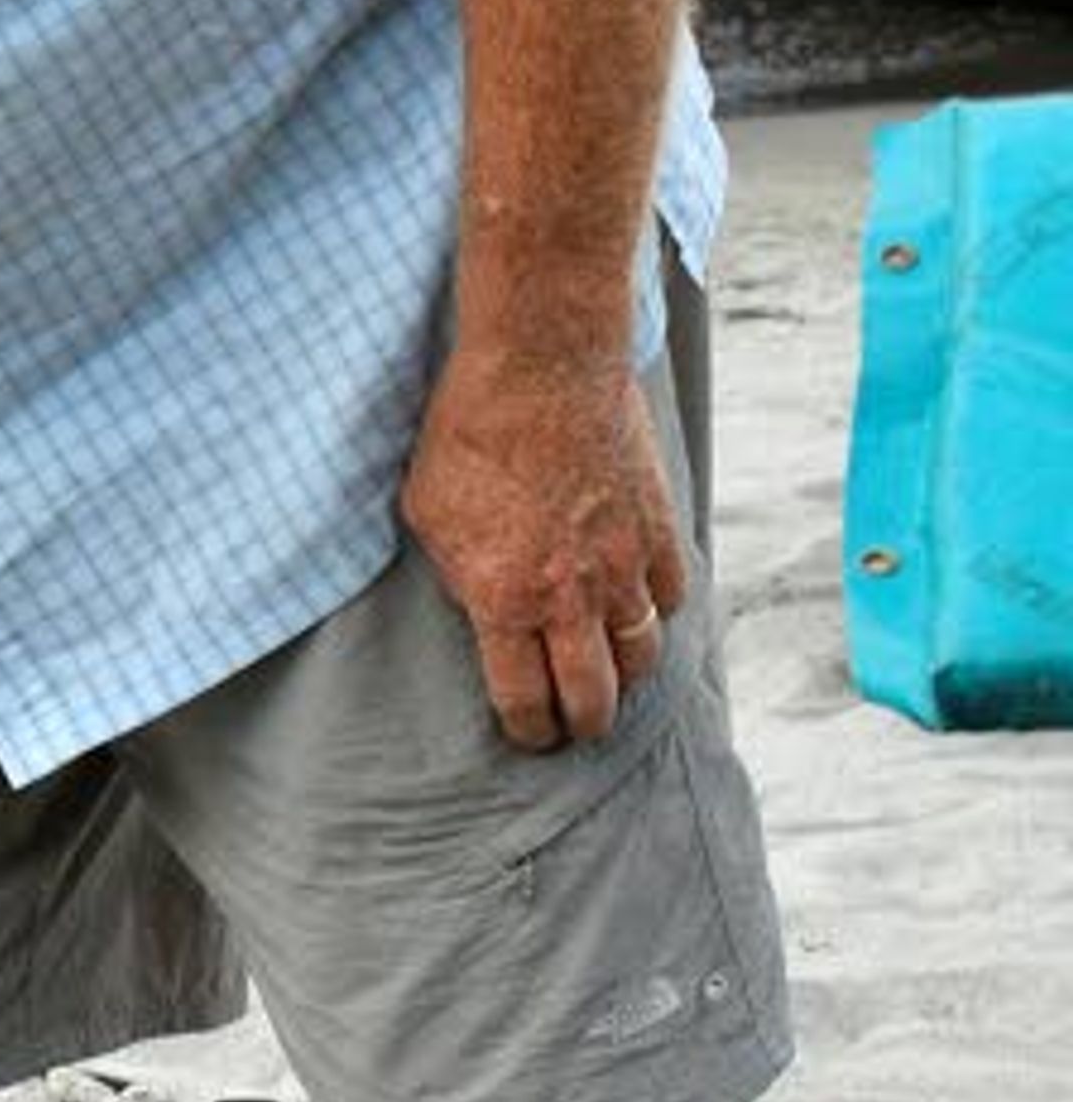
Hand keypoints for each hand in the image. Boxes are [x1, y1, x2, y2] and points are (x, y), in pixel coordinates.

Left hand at [399, 345, 691, 750]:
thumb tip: (480, 607)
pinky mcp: (658, 528)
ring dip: (625, 674)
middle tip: (577, 725)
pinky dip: (657, 612)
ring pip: (642, 655)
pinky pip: (672, 597)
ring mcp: (624, 565)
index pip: (526, 702)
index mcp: (506, 603)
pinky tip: (640, 609)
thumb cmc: (469, 433)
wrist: (542, 365)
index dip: (529, 732)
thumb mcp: (429, 516)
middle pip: (595, 698)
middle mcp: (572, 598)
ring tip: (611, 675)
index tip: (530, 736)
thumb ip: (460, 575)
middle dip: (584, 724)